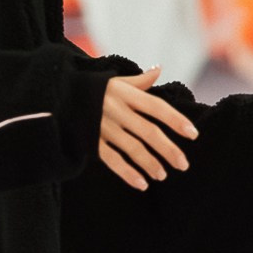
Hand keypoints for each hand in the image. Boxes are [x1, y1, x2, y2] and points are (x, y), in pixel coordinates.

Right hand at [99, 68, 196, 190]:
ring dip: (150, 163)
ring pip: (132, 148)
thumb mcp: (116, 81)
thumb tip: (159, 69)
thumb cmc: (94, 89)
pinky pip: (112, 159)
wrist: (59, 95)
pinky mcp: (92, 141)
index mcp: (126, 94)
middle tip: (183, 164)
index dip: (176, 120)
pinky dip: (127, 173)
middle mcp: (117, 111)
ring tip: (163, 174)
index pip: (156, 107)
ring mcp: (104, 127)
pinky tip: (141, 183)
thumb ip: (140, 80)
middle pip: (148, 132)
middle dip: (168, 149)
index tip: (193, 134)